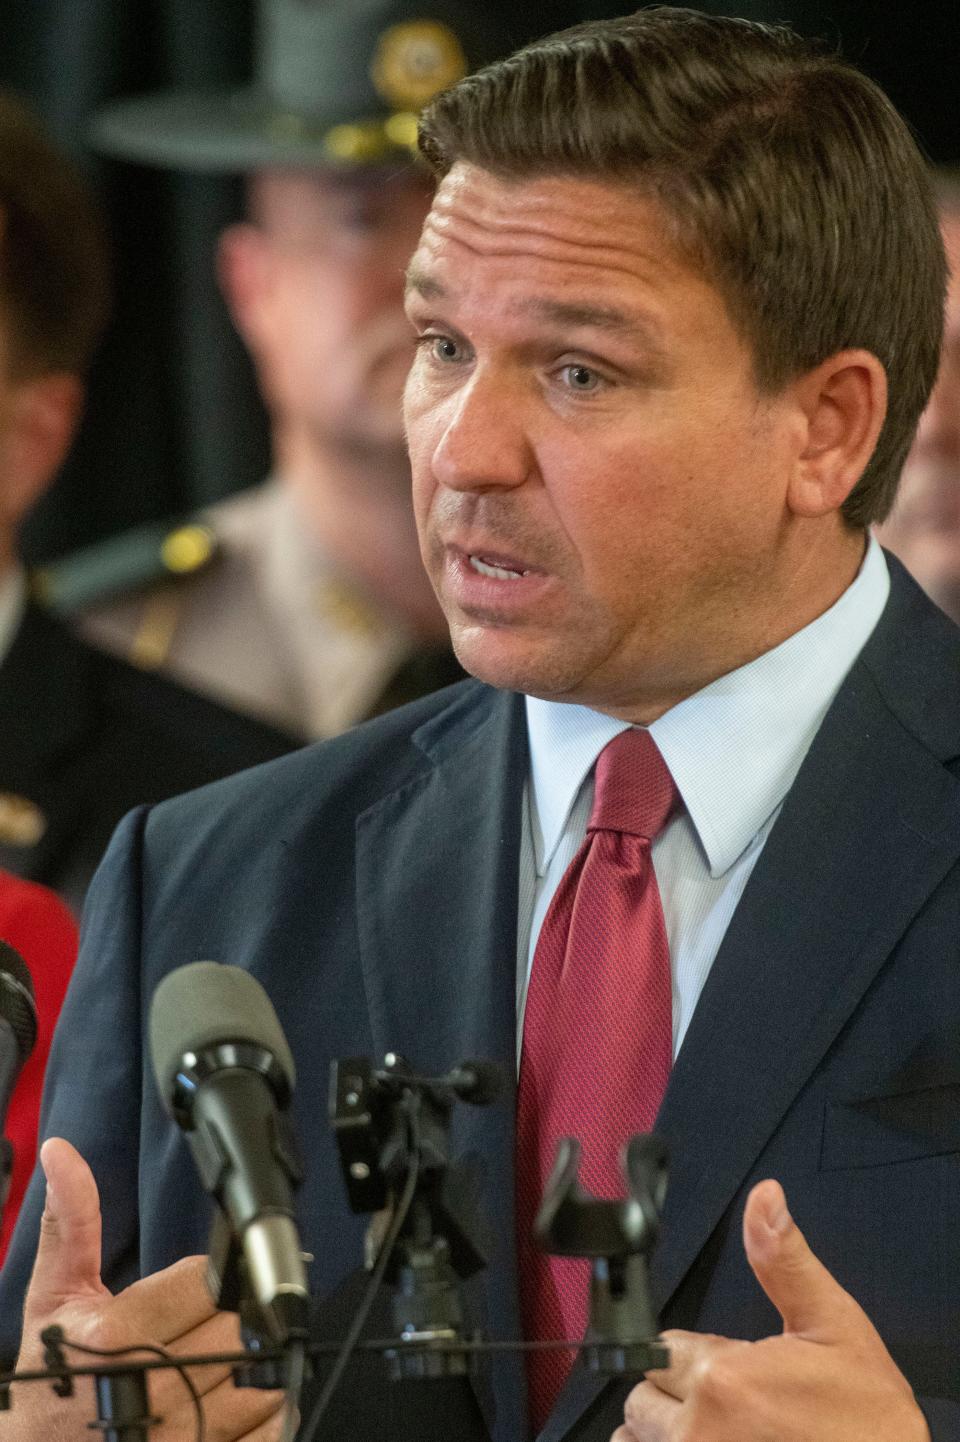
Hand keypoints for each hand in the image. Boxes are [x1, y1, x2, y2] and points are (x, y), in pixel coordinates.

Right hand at [3, 1137, 287, 1441]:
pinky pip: (271, 1433)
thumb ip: (72, 1222)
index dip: (212, 1282)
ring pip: (265, 1380)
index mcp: (116, 1338)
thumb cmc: (48, 1378)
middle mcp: (153, 1389)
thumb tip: (63, 1153)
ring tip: (219, 1367)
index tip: (199, 1292)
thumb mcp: (50, 1297)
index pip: (210, 1283)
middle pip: (243, 1329)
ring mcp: (182, 1437)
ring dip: (257, 1370)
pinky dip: (268, 1417)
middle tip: (208, 1330)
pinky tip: (239, 1406)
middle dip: (235, 1323)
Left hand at [613, 1179, 929, 1441]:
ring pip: (638, 1436)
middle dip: (677, 1390)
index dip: (694, 1354)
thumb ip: (783, 1262)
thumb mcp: (833, 1325)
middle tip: (732, 1401)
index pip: (661, 1349)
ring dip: (666, 1429)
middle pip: (644, 1395)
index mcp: (723, 1379)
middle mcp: (697, 1432)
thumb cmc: (869, 1417)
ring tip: (721, 1429)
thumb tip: (764, 1198)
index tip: (730, 1365)